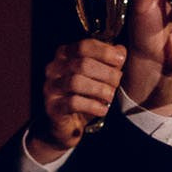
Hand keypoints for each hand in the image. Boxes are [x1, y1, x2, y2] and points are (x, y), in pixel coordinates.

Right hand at [25, 40, 127, 160]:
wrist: (68, 125)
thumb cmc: (85, 95)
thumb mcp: (99, 76)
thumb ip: (109, 62)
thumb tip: (120, 50)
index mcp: (65, 54)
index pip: (84, 46)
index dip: (104, 52)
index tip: (120, 60)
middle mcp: (54, 68)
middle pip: (82, 64)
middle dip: (106, 73)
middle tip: (117, 82)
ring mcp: (51, 87)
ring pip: (76, 82)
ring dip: (100, 89)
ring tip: (110, 96)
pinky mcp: (52, 107)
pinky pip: (73, 103)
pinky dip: (92, 106)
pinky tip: (103, 109)